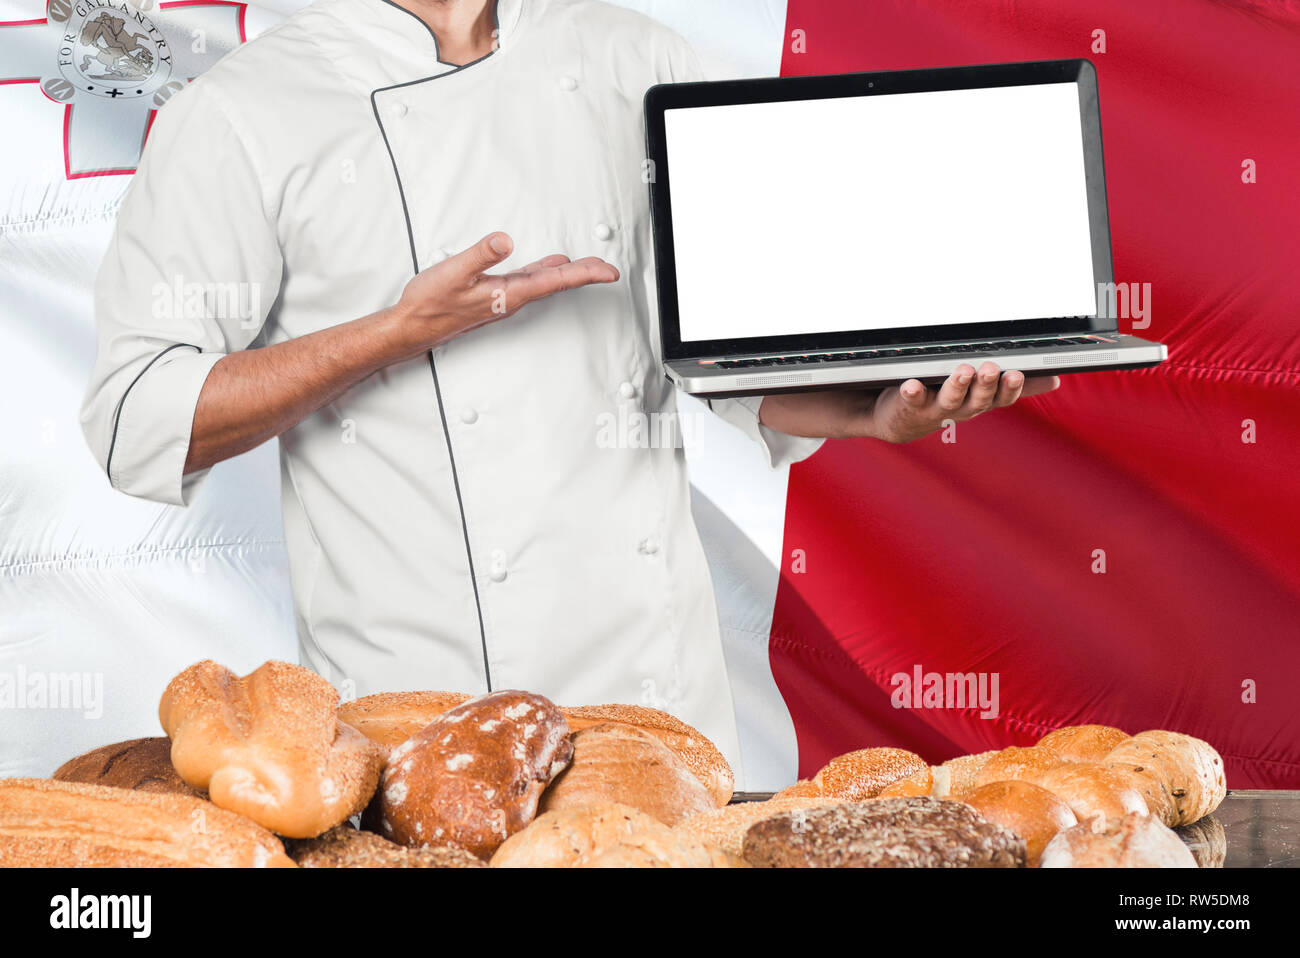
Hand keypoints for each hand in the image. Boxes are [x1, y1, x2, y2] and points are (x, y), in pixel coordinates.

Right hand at [391, 231, 618, 351]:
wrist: (412, 328)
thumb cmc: (430, 304)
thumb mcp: (454, 273)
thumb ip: (480, 255)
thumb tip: (505, 240)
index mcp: (509, 293)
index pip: (556, 281)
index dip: (586, 274)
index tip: (609, 271)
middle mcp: (511, 298)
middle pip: (556, 283)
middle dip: (584, 274)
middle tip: (607, 268)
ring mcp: (502, 298)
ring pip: (543, 283)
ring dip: (566, 274)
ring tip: (586, 265)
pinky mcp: (492, 295)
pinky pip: (527, 282)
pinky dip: (543, 272)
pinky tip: (547, 265)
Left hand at [757, 361, 1060, 442]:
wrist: (898, 419)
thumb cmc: (941, 399)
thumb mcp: (980, 394)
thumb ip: (1011, 386)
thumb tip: (1055, 381)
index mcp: (978, 403)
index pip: (1002, 398)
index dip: (1011, 389)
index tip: (1018, 374)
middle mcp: (958, 409)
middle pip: (977, 400)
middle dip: (986, 385)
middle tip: (991, 369)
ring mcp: (932, 410)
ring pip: (949, 400)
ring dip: (957, 387)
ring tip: (963, 370)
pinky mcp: (907, 406)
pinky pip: (911, 399)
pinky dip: (913, 392)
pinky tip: (913, 383)